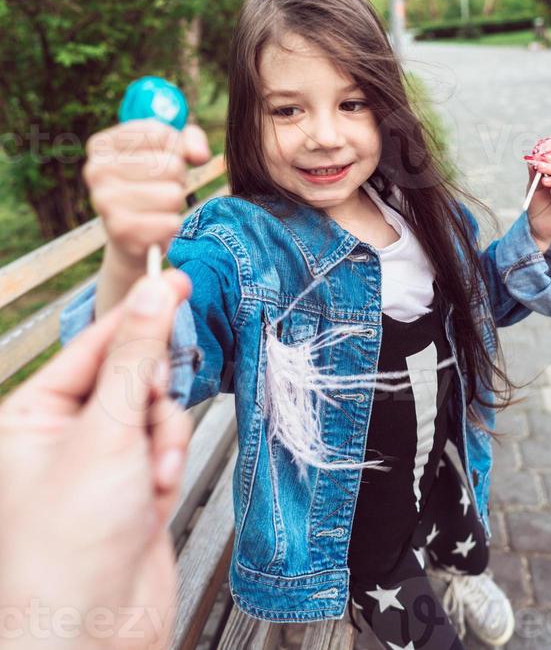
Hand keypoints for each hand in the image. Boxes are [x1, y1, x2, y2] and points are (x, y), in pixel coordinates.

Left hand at [0, 271, 193, 649]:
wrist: (95, 636)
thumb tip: (152, 295)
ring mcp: (101, 462)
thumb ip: (134, 358)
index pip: (93, 343)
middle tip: (156, 397)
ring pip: (155, 409)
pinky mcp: (134, 486)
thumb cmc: (68, 548)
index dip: (137, 312)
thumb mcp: (105, 434)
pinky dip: (169, 462)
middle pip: (130, 373)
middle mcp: (65, 435)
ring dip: (163, 435)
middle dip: (150, 393)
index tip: (174, 280)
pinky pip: (165, 444)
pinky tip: (158, 490)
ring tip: (153, 470)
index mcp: (33, 414)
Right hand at [85, 119, 210, 268]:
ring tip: (157, 204)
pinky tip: (153, 225)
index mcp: (102, 144)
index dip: (176, 148)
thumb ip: (190, 140)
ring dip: (174, 201)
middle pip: (172, 165)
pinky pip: (171, 223)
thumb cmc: (152, 182)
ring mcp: (105, 202)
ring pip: (173, 194)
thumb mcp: (171, 151)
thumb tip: (200, 154)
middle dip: (178, 177)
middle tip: (160, 186)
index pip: (162, 134)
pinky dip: (171, 224)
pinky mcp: (120, 231)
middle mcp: (96, 170)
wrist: (131, 233)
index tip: (162, 157)